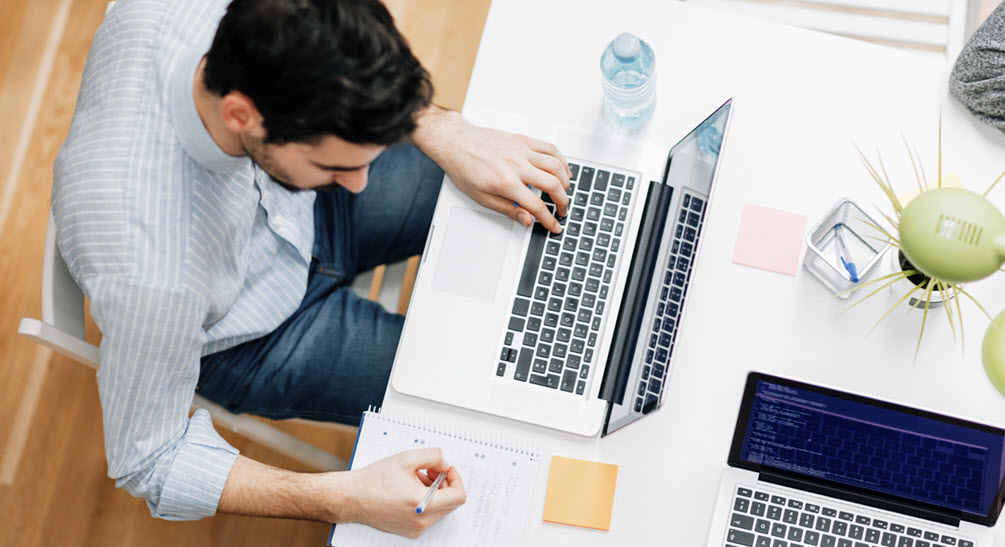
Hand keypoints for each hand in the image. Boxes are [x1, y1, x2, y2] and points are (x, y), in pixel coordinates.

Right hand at [341, 448, 465, 538]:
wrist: (353, 497)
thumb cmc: (374, 480)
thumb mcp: (407, 458)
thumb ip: (433, 456)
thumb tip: (444, 464)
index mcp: (422, 504)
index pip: (458, 496)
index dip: (456, 479)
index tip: (447, 470)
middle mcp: (421, 521)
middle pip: (450, 503)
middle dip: (443, 483)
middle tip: (429, 471)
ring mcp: (416, 529)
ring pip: (440, 509)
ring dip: (434, 491)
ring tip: (416, 478)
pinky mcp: (410, 531)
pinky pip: (428, 515)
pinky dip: (425, 501)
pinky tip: (410, 490)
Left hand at [415, 109, 571, 232]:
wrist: (456, 142)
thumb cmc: (464, 167)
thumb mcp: (482, 197)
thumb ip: (508, 209)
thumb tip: (526, 219)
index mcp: (506, 183)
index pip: (537, 206)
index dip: (549, 219)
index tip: (554, 225)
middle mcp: (517, 165)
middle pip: (553, 185)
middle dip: (563, 201)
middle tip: (562, 210)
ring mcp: (522, 150)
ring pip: (556, 166)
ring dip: (566, 181)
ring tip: (565, 191)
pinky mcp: (523, 140)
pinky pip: (550, 148)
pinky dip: (561, 160)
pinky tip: (562, 168)